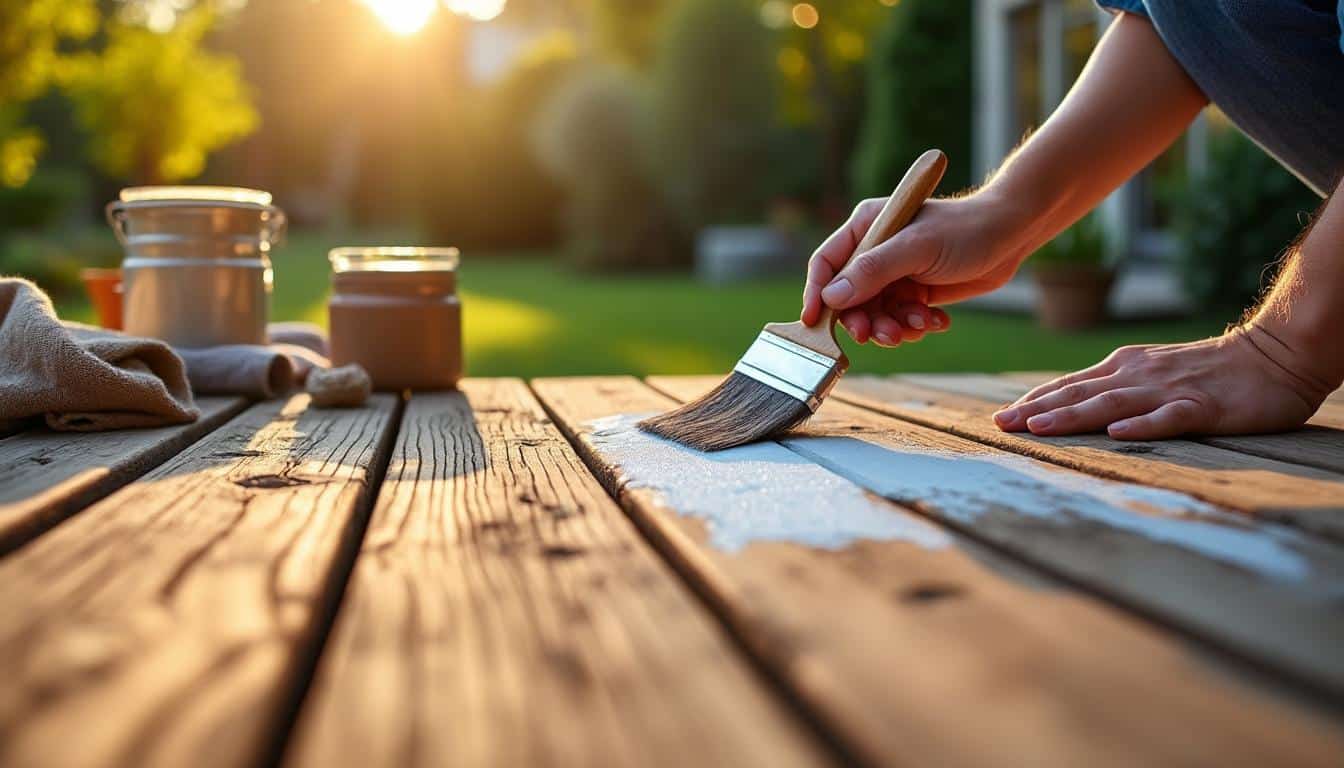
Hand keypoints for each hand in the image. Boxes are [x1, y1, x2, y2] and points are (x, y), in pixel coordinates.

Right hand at [801, 192, 1031, 345]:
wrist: (1012, 235)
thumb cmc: (966, 230)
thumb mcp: (917, 249)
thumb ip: (873, 272)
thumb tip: (833, 297)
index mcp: (867, 227)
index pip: (827, 263)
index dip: (817, 293)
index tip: (814, 322)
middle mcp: (875, 251)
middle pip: (849, 297)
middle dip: (865, 319)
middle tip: (881, 335)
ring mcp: (895, 273)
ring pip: (875, 313)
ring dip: (893, 327)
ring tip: (918, 326)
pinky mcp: (915, 292)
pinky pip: (900, 319)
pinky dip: (915, 326)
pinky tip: (936, 321)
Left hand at [992, 324, 1333, 439]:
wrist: (1273, 355)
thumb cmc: (1208, 370)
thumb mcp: (1151, 372)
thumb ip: (1114, 386)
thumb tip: (1069, 402)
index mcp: (1124, 367)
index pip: (1069, 385)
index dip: (1033, 401)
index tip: (1000, 418)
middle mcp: (1138, 375)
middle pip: (1079, 394)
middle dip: (1037, 410)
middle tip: (1000, 426)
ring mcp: (1168, 390)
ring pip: (1112, 404)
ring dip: (1074, 416)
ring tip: (1040, 428)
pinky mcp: (1202, 408)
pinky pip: (1168, 418)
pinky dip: (1142, 426)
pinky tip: (1118, 434)